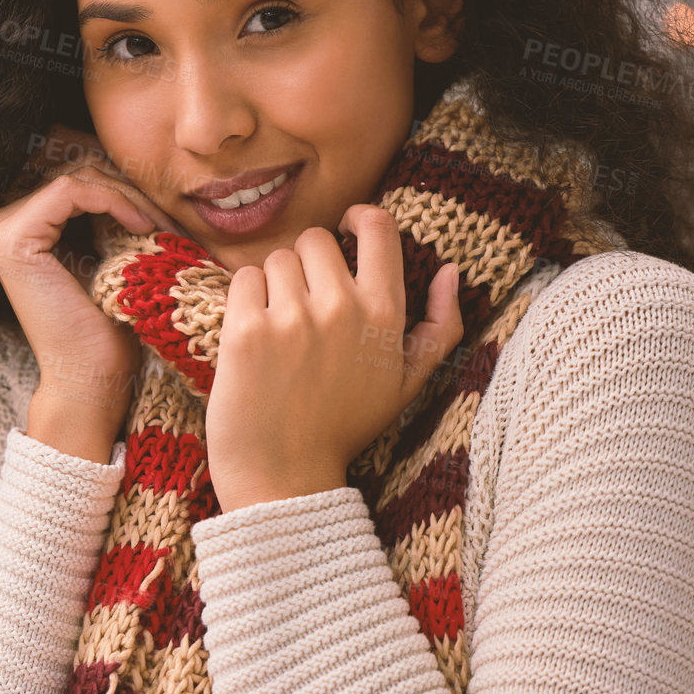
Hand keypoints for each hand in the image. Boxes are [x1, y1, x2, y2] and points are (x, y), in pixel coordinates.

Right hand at [0, 124, 184, 429]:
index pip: (70, 165)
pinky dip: (115, 200)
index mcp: (18, 221)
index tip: (159, 205)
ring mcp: (0, 227)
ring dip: (129, 193)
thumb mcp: (107, 249)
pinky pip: (71, 189)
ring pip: (78, 174)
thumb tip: (127, 161)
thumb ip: (104, 207)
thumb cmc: (106, 325)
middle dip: (126, 180)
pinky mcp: (12, 237)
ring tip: (161, 226)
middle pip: (72, 163)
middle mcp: (0, 219)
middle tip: (166, 213)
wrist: (92, 378)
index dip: (119, 174)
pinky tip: (143, 226)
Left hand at [203, 203, 463, 510]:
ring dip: (273, 286)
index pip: (378, 228)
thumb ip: (441, 327)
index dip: (359, 217)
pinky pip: (242, 280)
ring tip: (279, 333)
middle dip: (306, 266)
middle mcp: (342, 308)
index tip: (345, 226)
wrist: (283, 476)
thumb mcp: (407, 384)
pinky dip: (242, 301)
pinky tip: (252, 338)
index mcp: (386, 314)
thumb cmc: (344, 428)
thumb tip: (451, 271)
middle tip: (303, 310)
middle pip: (315, 240)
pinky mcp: (246, 330)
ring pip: (276, 260)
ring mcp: (292, 318)